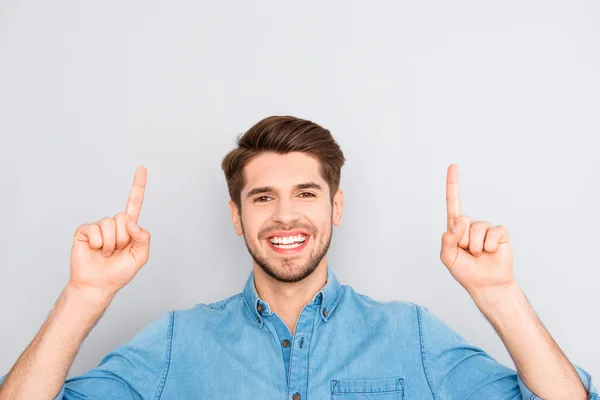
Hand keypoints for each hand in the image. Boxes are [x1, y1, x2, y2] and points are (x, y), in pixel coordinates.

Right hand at [68, 166, 150, 299]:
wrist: (98, 285)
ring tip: (106, 254)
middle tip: (117, 251)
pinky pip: (95, 230)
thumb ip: (143, 239)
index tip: (142, 168)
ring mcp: (98, 227)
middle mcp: (113, 224)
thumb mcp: (139, 257)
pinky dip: (99, 244)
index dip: (138, 186)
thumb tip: (133, 223)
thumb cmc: (119, 273)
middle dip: (123, 238)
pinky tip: (96, 251)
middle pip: (123, 217)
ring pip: (110, 224)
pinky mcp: (85, 231)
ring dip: (111, 244)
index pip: (134, 203)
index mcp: (128, 228)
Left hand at [440, 164, 514, 296]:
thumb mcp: (448, 258)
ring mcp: (486, 228)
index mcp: (456, 227)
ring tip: (479, 255)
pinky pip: (492, 233)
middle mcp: (471, 224)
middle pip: (461, 221)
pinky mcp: (500, 233)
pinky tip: (491, 253)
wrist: (487, 285)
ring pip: (476, 229)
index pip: (453, 202)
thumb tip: (457, 223)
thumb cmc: (466, 271)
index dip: (453, 184)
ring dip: (476, 246)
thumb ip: (447, 241)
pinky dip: (489, 246)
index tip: (453, 165)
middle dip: (462, 240)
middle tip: (468, 252)